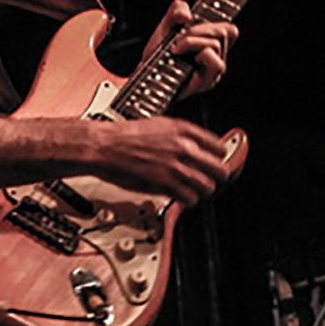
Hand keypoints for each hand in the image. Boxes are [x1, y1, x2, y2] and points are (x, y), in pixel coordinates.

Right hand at [94, 116, 228, 205]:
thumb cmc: (125, 136)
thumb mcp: (159, 125)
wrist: (105, 146)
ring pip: (207, 186)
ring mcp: (175, 167)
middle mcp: (183, 147)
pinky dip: (187, 200)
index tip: (213, 163)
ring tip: (191, 190)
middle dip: (214, 177)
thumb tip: (195, 147)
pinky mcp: (165, 184)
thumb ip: (181, 135)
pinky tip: (179, 196)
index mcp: (183, 129)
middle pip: (219, 169)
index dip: (217, 158)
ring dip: (201, 191)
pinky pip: (190, 198)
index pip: (218, 147)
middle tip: (206, 180)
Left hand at [142, 0, 238, 98]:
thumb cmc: (157, 56)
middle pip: (223, 31)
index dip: (219, 21)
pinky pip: (215, 62)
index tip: (199, 22)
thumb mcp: (165, 26)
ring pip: (216, 44)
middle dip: (196, 29)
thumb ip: (176, 10)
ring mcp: (213, 70)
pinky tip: (179, 56)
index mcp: (210, 43)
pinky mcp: (208, 81)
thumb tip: (187, 14)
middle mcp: (216, 57)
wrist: (146, 77)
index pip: (230, 30)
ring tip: (175, 49)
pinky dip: (195, 54)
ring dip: (191, 42)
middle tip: (176, 39)